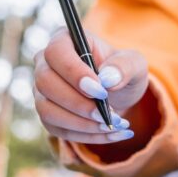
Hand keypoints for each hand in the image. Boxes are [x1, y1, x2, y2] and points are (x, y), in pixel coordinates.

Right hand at [33, 27, 148, 143]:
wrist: (120, 93)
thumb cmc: (124, 71)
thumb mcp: (134, 64)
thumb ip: (125, 66)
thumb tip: (108, 78)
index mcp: (66, 40)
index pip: (56, 52)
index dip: (74, 72)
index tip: (100, 90)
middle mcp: (46, 63)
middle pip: (45, 83)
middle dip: (78, 103)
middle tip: (107, 115)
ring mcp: (43, 91)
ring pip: (47, 110)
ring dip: (81, 124)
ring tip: (113, 126)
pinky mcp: (48, 114)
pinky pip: (58, 129)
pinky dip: (86, 136)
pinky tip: (111, 134)